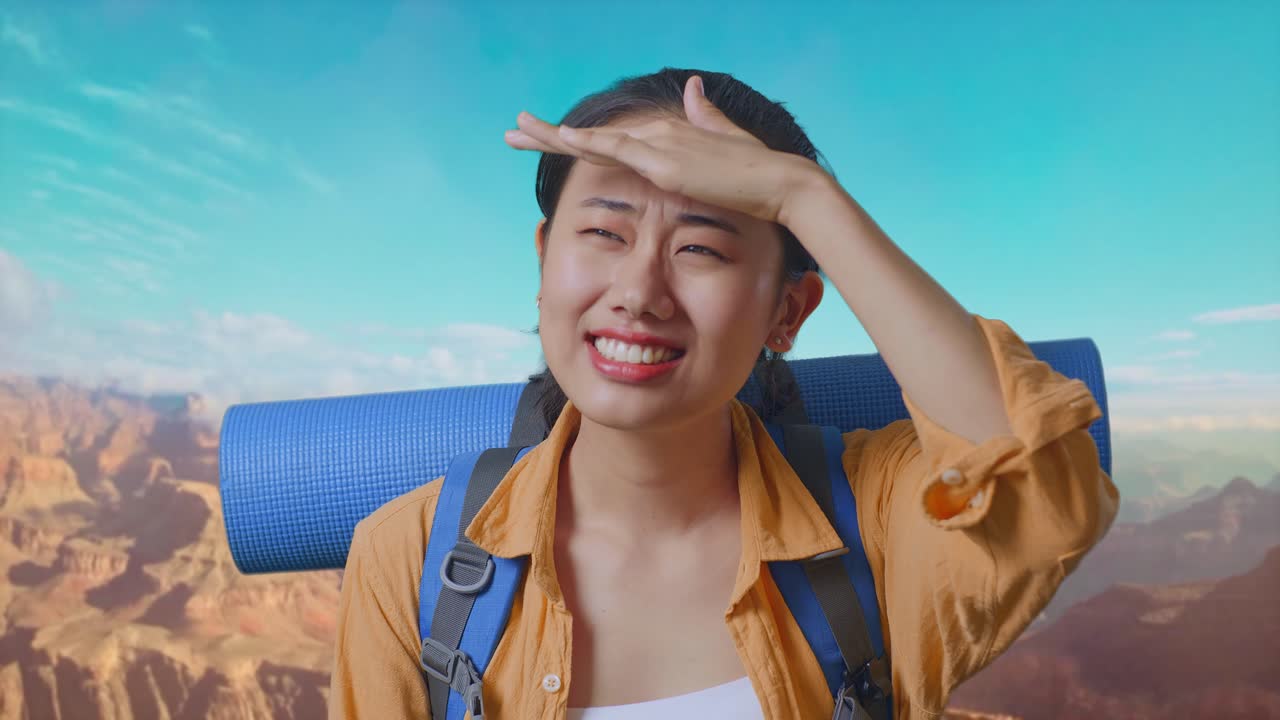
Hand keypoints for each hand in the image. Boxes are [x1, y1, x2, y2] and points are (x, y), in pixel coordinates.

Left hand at [504, 75, 818, 225]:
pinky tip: (564, 136)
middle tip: (513, 131)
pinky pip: (620, 150)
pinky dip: (590, 142)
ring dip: (553, 136)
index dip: (576, 138)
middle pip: (593, 136)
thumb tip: (692, 88)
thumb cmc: (756, 174)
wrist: (780, 184)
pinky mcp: (666, 164)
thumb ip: (704, 117)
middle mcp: (659, 136)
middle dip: (550, 134)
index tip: (547, 136)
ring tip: (517, 131)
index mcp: (668, 137)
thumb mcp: (724, 142)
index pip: (611, 139)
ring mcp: (661, 148)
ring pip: (596, 139)